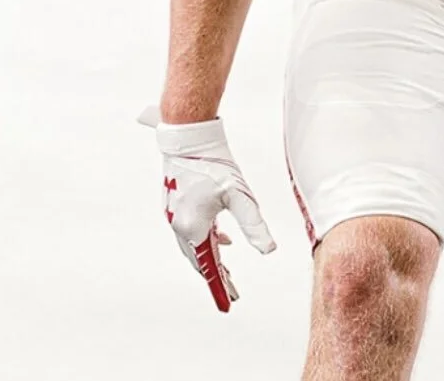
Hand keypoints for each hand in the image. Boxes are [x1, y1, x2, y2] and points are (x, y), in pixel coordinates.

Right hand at [138, 105, 276, 311]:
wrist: (188, 137)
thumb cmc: (215, 162)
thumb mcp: (239, 196)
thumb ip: (253, 225)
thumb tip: (268, 250)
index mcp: (194, 229)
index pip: (209, 268)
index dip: (221, 288)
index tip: (229, 306)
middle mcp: (180, 227)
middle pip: (200, 261)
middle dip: (217, 278)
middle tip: (231, 294)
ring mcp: (174, 216)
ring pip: (194, 247)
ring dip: (211, 259)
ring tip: (227, 273)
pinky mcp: (175, 205)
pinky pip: (191, 232)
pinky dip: (206, 241)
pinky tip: (221, 237)